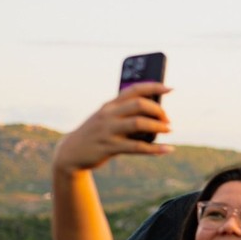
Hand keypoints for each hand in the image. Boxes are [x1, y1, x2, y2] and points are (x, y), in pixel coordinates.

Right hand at [53, 83, 172, 172]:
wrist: (70, 153)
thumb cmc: (97, 133)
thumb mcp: (107, 119)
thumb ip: (126, 114)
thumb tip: (155, 115)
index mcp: (110, 105)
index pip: (134, 90)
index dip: (153, 87)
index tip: (169, 88)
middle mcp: (108, 115)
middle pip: (139, 104)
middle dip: (158, 110)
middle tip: (167, 120)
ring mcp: (108, 130)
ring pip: (139, 123)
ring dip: (158, 126)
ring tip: (168, 130)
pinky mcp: (109, 147)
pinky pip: (137, 147)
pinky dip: (155, 149)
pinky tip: (168, 149)